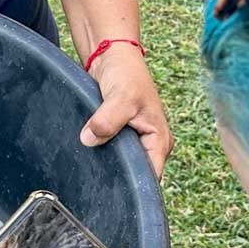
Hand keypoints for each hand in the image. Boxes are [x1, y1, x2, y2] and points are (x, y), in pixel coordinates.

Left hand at [80, 46, 172, 176]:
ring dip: (107, 164)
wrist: (112, 57)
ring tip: (91, 171)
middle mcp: (150, 145)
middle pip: (135, 174)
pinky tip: (88, 156)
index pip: (150, 178)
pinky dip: (100, 152)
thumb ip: (108, 120)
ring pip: (121, 164)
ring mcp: (135, 141)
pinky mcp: (119, 135)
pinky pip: (110, 151)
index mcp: (159, 140)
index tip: (113, 190)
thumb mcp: (120, 97)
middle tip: (97, 183)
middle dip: (118, 177)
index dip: (134, 187)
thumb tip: (90, 139)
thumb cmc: (125, 73)